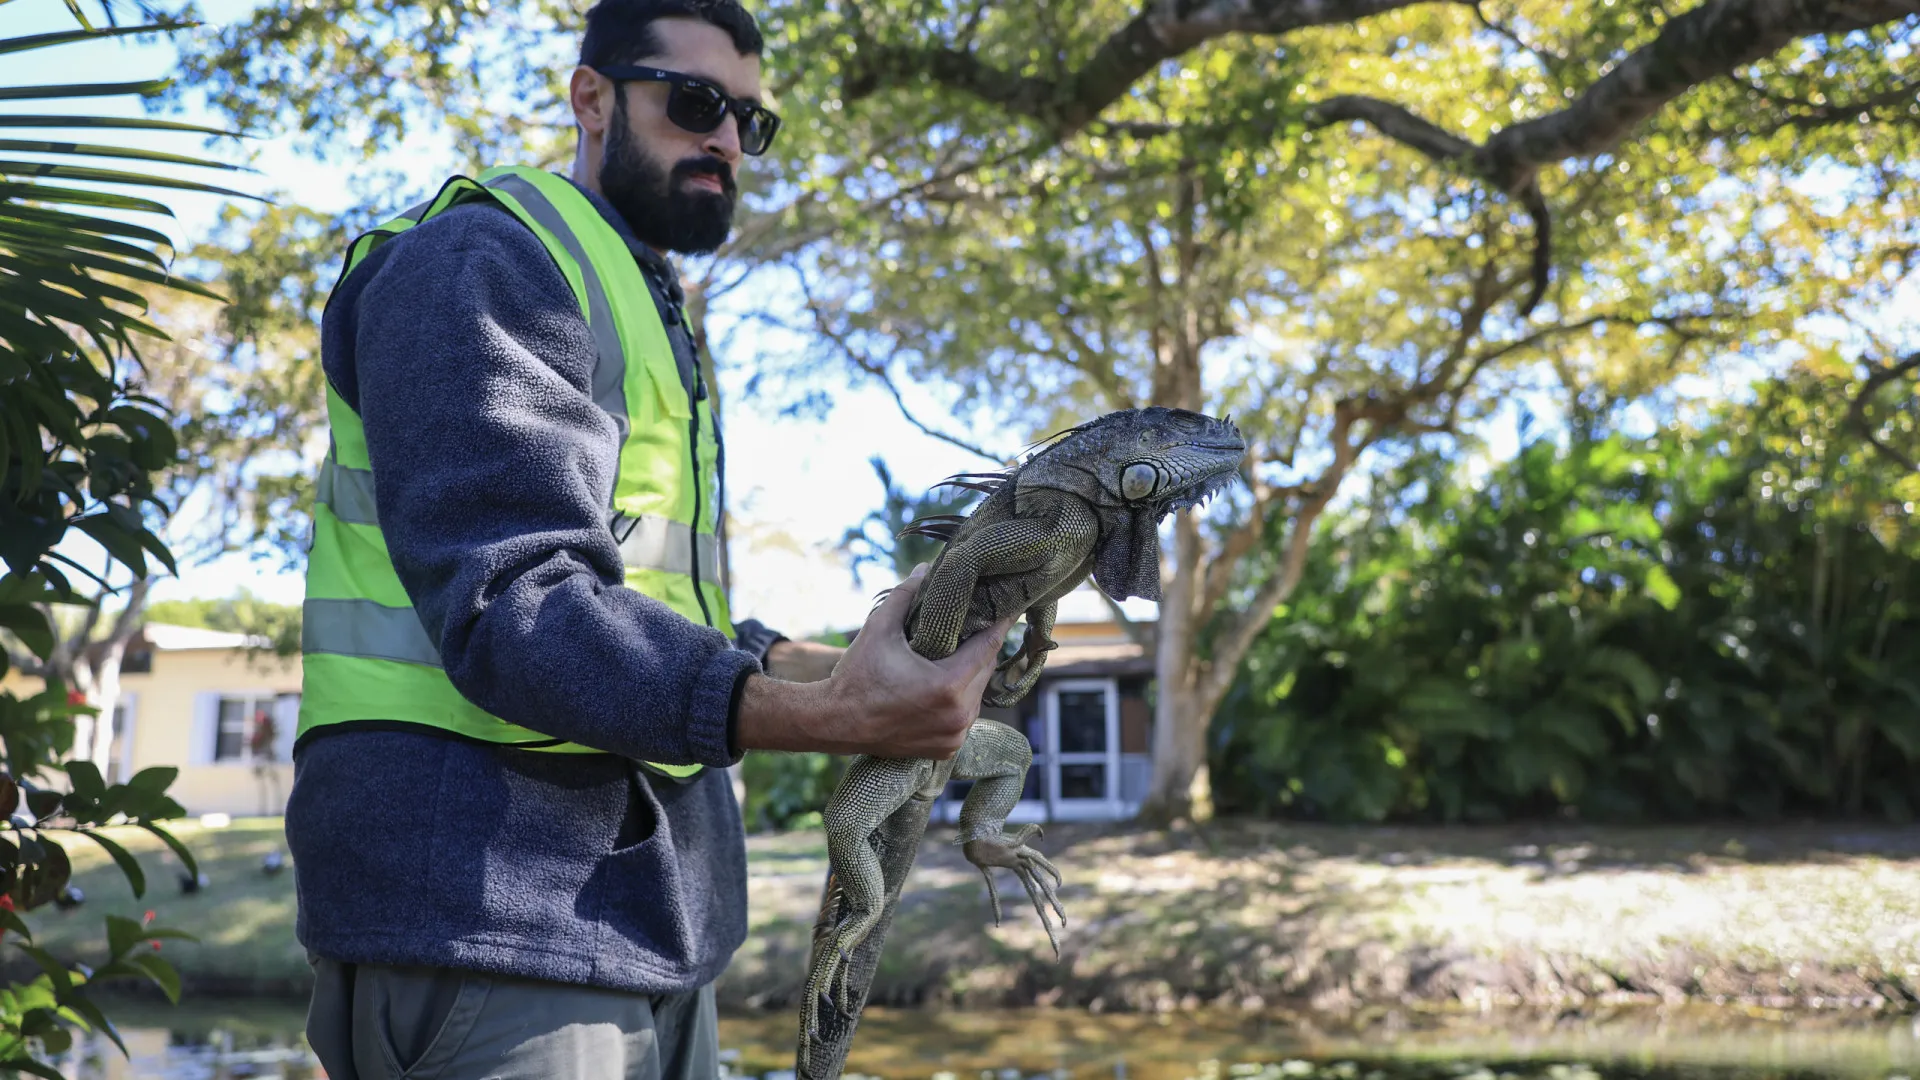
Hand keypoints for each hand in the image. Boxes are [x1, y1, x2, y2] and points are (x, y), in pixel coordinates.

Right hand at [733, 565, 1016, 758]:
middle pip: (986, 669)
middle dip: (982, 646)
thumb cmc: (857, 675)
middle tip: (979, 624)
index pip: (989, 646)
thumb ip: (905, 595)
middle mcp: (959, 714)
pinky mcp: (947, 748)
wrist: (836, 723)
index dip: (1000, 623)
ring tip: (961, 652)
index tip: (1008, 607)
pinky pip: (965, 715)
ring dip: (972, 673)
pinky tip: (948, 682)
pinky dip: (960, 698)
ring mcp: (955, 735)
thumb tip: (926, 567)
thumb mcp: (879, 628)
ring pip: (978, 693)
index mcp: (948, 685)